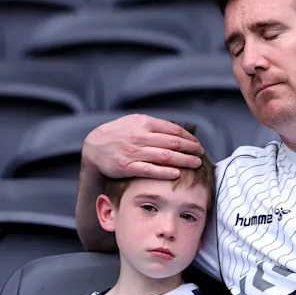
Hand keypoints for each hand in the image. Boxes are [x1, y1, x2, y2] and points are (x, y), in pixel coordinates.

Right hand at [84, 114, 204, 179]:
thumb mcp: (135, 122)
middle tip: (201, 154)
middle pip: (173, 143)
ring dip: (183, 160)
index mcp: (144, 123)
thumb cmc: (118, 134)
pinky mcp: (127, 166)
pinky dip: (165, 172)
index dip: (189, 138)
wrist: (94, 146)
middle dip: (191, 149)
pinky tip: (177, 173)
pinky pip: (150, 170)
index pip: (173, 130)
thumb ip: (154, 125)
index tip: (198, 144)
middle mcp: (140, 136)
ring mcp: (133, 152)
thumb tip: (178, 130)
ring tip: (195, 163)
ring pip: (165, 156)